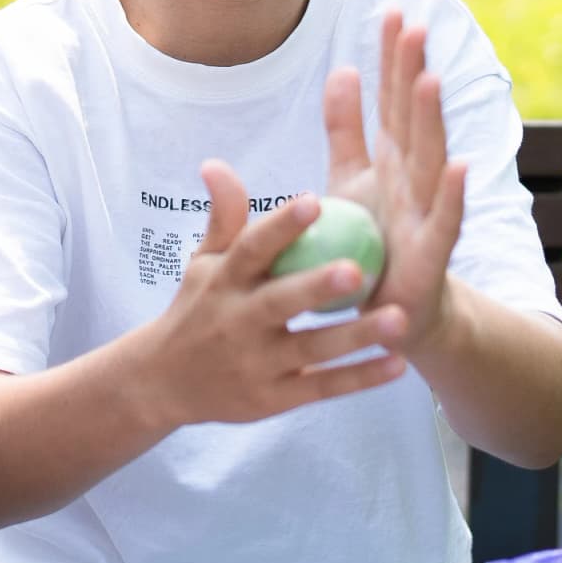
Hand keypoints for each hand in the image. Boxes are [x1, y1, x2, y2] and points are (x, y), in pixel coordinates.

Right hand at [139, 160, 407, 429]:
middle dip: (317, 288)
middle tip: (357, 269)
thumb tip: (216, 163)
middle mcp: (238, 322)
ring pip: (311, 349)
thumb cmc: (197, 309)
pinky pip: (322, 388)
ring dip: (355, 336)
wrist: (162, 382)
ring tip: (399, 318)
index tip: (313, 201)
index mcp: (224, 282)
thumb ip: (224, 218)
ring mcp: (257, 364)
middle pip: (281, 302)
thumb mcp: (203, 264)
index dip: (280, 226)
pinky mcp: (273, 399)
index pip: (251, 249)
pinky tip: (398, 364)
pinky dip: (359, 378)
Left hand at [323, 11, 468, 350]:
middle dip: (412, 72)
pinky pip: (444, 222)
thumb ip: (346, 128)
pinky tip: (462, 167)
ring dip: (430, 121)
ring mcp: (426, 214)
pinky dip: (452, 196)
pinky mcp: (432, 255)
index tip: (393, 10)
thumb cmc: (374, 241)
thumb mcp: (351, 179)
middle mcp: (413, 178)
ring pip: (429, 160)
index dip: (392, 58)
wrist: (396, 312)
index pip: (391, 99)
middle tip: (416, 23)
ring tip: (429, 79)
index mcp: (392, 159)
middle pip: (412, 118)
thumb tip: (343, 68)